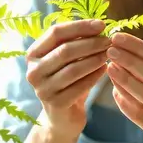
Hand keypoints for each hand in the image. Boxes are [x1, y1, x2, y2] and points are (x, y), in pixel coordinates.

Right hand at [25, 19, 109, 136]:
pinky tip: (106, 70)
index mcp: (33, 54)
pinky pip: (80, 86)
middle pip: (65, 50)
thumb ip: (75, 42)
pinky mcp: (55, 104)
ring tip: (109, 54)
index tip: (101, 24)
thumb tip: (98, 24)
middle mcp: (33, 71)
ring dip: (95, 59)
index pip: (55, 33)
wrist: (62, 117)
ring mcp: (42, 89)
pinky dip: (95, 76)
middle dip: (90, 43)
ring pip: (73, 68)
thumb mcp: (66, 60)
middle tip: (109, 41)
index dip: (80, 26)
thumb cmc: (67, 82)